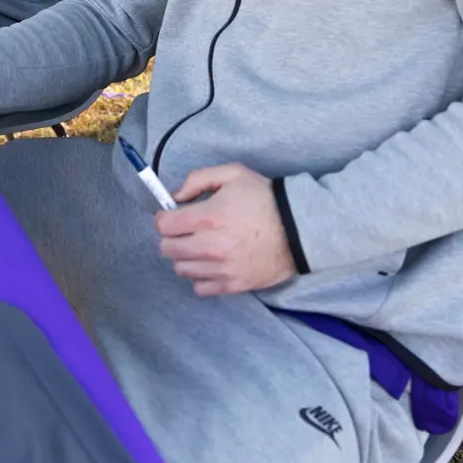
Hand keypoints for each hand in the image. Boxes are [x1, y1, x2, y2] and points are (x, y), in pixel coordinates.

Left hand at [156, 164, 296, 296]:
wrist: (299, 229)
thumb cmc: (264, 198)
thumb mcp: (232, 174)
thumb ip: (198, 179)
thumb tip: (175, 197)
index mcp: (210, 217)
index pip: (164, 225)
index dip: (164, 218)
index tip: (172, 215)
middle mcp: (213, 246)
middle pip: (168, 249)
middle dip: (171, 237)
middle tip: (184, 231)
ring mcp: (223, 269)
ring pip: (181, 269)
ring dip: (185, 257)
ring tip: (199, 246)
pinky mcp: (234, 285)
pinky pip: (200, 288)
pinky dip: (201, 277)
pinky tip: (211, 263)